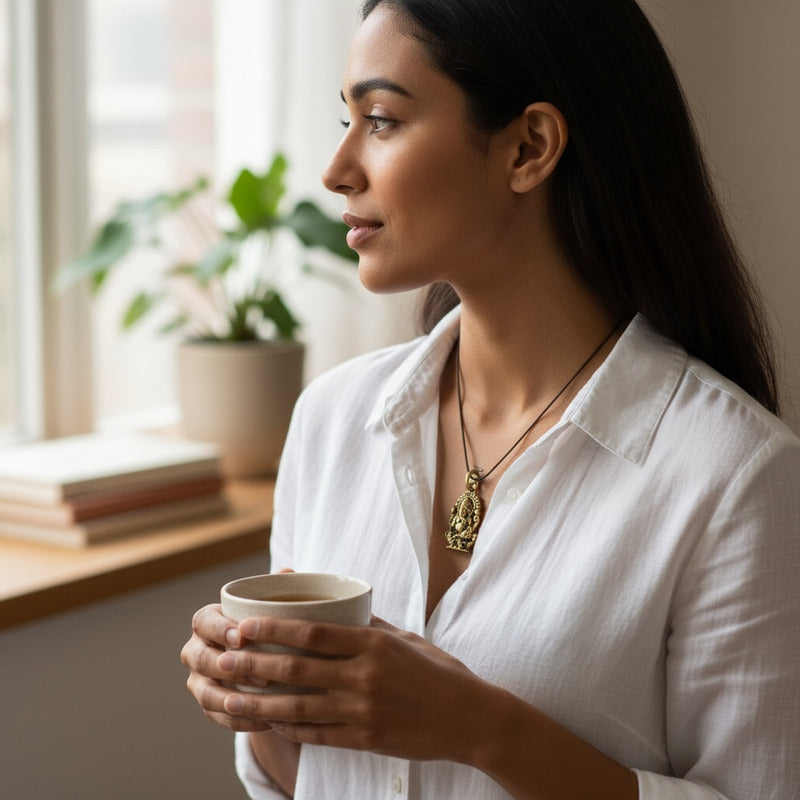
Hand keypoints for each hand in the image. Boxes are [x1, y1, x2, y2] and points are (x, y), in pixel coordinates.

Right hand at [180, 603, 274, 732]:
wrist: (266, 659)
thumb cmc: (268, 625)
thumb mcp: (273, 606)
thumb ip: (277, 590)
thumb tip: (288, 572)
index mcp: (209, 620)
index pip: (204, 621)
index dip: (220, 629)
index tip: (243, 636)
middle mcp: (197, 649)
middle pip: (200, 659)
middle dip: (228, 667)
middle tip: (261, 674)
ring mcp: (199, 680)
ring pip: (205, 692)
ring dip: (232, 698)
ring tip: (261, 702)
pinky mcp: (209, 707)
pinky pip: (219, 718)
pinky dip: (242, 721)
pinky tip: (268, 721)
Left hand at [216, 615, 485, 762]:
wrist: (469, 718)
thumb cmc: (436, 670)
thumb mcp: (403, 638)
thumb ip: (366, 625)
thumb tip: (332, 608)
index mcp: (372, 644)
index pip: (312, 634)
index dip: (273, 629)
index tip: (244, 626)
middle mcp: (363, 676)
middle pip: (296, 669)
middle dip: (253, 665)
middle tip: (220, 660)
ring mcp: (362, 711)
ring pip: (298, 708)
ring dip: (258, 705)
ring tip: (227, 700)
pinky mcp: (365, 739)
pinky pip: (317, 735)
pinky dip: (288, 730)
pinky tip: (267, 725)